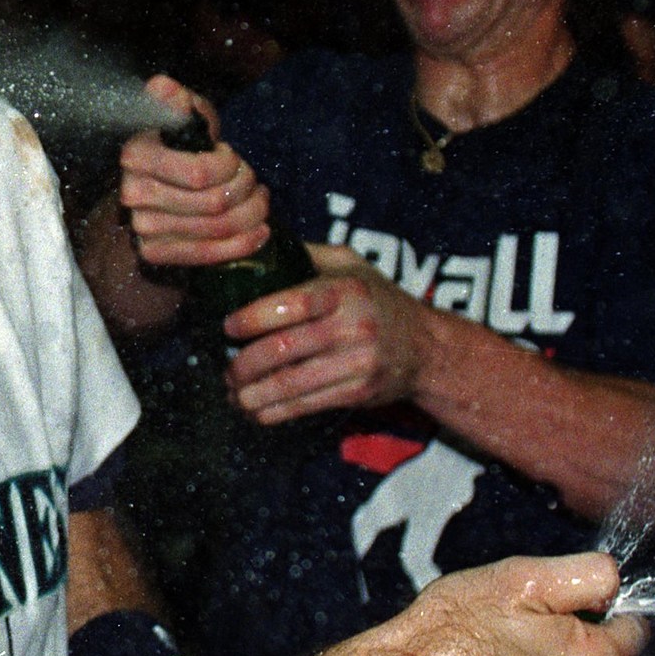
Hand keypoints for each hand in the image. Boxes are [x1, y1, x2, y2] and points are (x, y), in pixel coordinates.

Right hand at [116, 75, 270, 268]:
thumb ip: (176, 100)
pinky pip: (207, 255)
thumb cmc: (180, 142)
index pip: (201, 174)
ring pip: (216, 228)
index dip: (229, 167)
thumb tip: (162, 87)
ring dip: (249, 214)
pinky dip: (241, 244)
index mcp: (136, 156)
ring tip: (259, 201)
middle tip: (253, 180)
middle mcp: (133, 195)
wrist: (165, 182)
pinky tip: (259, 232)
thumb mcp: (183, 113)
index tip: (233, 156)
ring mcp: (143, 228)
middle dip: (245, 189)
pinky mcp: (154, 253)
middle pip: (213, 203)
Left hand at [224, 247, 428, 423]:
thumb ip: (308, 255)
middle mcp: (352, 326)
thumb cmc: (379, 300)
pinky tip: (257, 410)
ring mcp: (357, 362)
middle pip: (283, 348)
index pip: (292, 303)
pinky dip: (276, 411)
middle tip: (227, 368)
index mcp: (345, 290)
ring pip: (291, 383)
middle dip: (244, 364)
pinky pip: (307, 405)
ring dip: (253, 394)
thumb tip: (257, 243)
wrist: (427, 348)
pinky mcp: (358, 392)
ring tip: (233, 394)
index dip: (253, 317)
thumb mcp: (352, 265)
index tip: (228, 327)